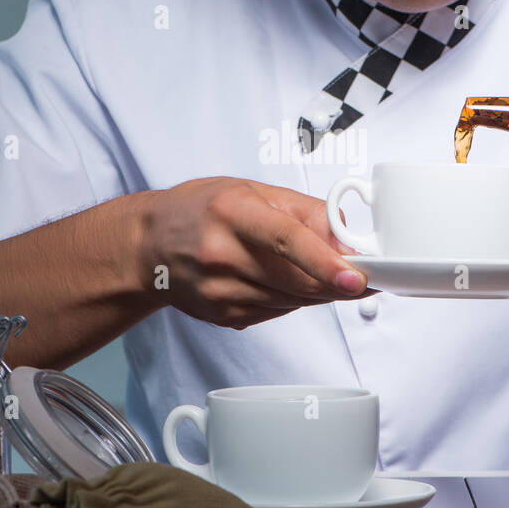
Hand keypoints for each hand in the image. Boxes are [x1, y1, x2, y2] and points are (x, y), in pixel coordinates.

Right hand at [133, 177, 373, 329]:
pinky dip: (289, 299)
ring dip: (314, 291)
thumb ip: (306, 212)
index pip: (288, 240)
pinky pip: (276, 312)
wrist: (149, 245)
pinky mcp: (222, 316)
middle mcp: (221, 253)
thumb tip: (349, 240)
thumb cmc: (202, 210)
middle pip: (296, 280)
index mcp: (233, 212)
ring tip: (307, 269)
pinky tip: (274, 280)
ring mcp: (219, 291)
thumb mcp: (253, 191)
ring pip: (292, 301)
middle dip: (337, 283)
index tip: (356, 278)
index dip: (326, 263)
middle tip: (360, 276)